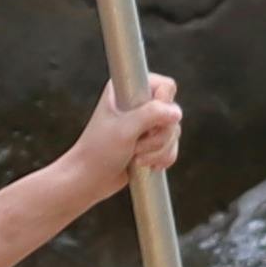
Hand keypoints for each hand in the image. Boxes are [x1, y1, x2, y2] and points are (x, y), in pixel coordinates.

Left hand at [71, 68, 180, 197]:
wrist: (88, 180)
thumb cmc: (99, 151)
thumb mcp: (125, 129)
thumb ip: (152, 114)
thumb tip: (177, 113)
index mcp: (127, 90)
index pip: (164, 86)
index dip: (163, 105)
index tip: (146, 122)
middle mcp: (138, 103)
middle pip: (173, 113)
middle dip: (158, 136)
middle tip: (135, 145)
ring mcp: (146, 124)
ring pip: (173, 132)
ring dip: (158, 150)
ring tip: (135, 158)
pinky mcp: (150, 142)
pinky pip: (171, 148)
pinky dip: (162, 158)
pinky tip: (144, 165)